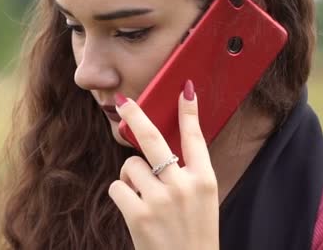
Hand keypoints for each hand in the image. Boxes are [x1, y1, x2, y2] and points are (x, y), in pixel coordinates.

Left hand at [109, 80, 218, 249]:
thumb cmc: (194, 233)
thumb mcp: (203, 200)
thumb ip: (187, 173)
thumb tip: (159, 146)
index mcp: (204, 180)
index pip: (195, 138)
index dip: (189, 112)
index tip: (184, 89)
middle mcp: (183, 185)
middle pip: (153, 139)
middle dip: (135, 116)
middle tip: (122, 102)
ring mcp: (160, 199)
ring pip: (130, 165)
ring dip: (130, 176)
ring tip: (143, 195)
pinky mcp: (139, 215)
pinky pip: (117, 186)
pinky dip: (122, 193)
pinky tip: (134, 207)